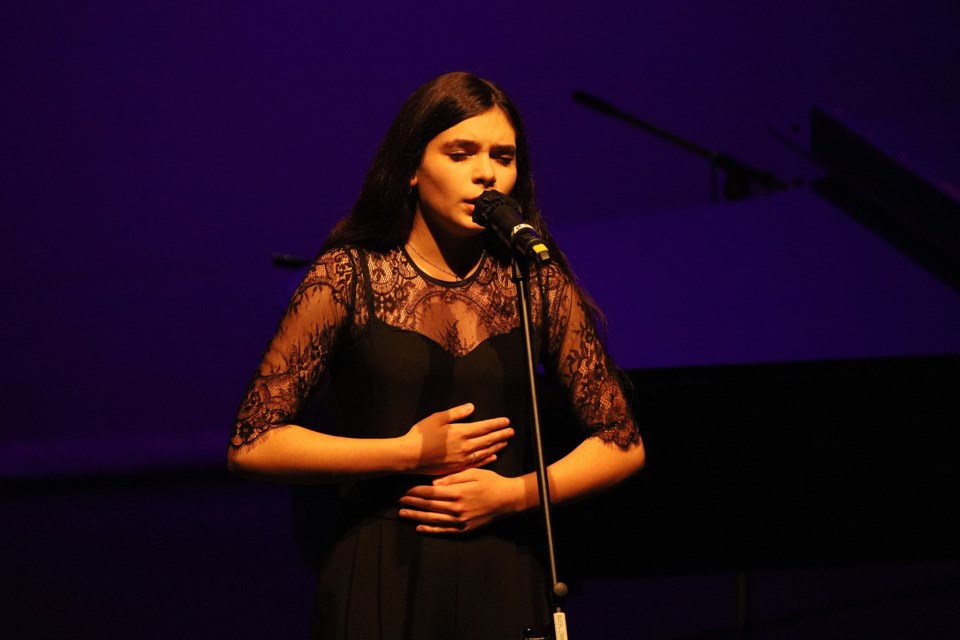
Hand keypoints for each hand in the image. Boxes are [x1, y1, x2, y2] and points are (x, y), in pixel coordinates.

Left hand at [398, 468, 520, 533]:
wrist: (508, 500)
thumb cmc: (491, 482)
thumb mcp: (473, 473)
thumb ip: (453, 477)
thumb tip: (434, 481)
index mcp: (457, 492)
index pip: (430, 492)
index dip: (414, 490)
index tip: (401, 487)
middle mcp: (456, 509)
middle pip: (428, 505)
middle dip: (410, 501)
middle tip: (395, 499)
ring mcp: (460, 521)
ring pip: (432, 519)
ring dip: (415, 516)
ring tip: (402, 513)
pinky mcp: (464, 529)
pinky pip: (444, 530)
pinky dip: (430, 529)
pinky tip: (419, 528)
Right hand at [400, 403, 513, 475]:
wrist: (408, 457)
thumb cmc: (420, 436)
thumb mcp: (437, 418)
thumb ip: (455, 413)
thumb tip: (471, 407)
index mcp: (460, 432)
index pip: (484, 427)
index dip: (496, 424)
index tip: (506, 421)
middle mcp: (464, 446)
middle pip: (488, 440)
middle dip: (501, 435)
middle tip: (511, 431)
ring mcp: (461, 459)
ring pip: (484, 452)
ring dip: (496, 446)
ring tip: (505, 442)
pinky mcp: (456, 468)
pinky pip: (476, 463)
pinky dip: (487, 459)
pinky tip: (492, 457)